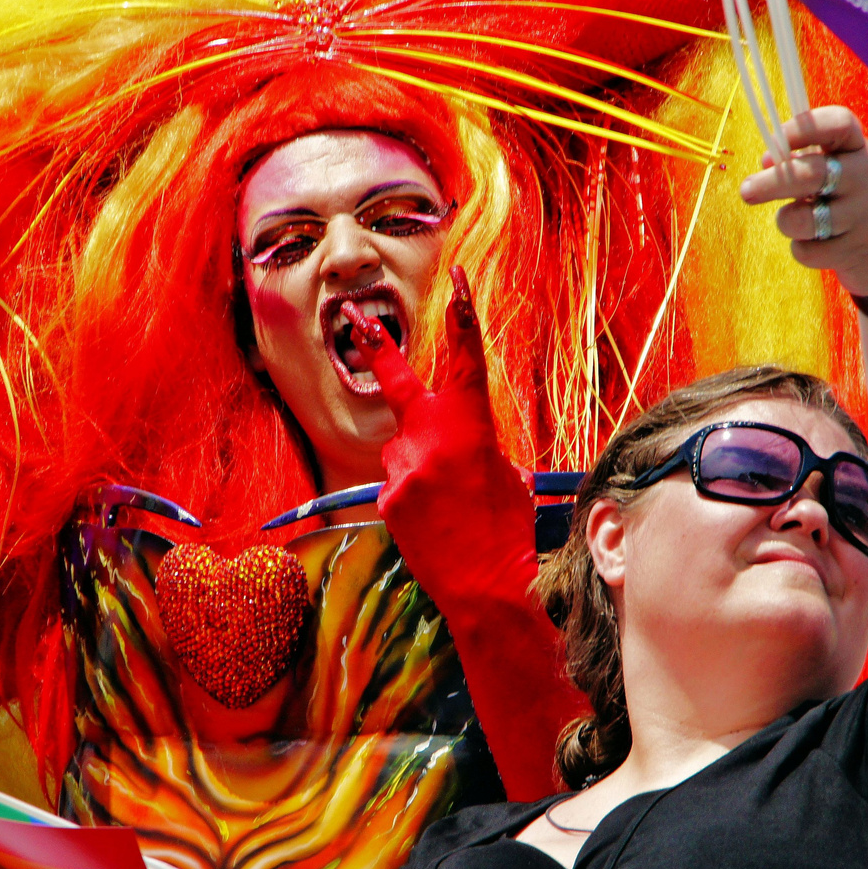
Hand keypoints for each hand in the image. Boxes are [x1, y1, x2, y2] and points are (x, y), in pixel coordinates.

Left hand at [340, 265, 531, 606]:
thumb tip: (456, 438)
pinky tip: (436, 519)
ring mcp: (403, 469)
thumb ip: (475, 442)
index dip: (463, 316)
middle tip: (359, 321)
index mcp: (470, 424)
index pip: (465, 358)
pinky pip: (397, 482)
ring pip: (403, 448)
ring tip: (450, 502)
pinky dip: (415, 492)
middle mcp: (429, 438)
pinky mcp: (386, 498)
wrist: (488, 585)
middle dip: (379, 350)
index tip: (458, 283)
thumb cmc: (508, 528)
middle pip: (399, 384)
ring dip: (421, 463)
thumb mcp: (506, 473)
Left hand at [738, 106, 867, 297]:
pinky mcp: (857, 250)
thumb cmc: (854, 207)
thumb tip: (767, 160)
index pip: (839, 123)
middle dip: (772, 183)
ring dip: (787, 222)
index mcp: (860, 150)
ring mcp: (865, 214)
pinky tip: (817, 246)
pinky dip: (802, 251)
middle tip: (746, 191)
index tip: (773, 141)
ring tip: (795, 222)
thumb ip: (807, 164)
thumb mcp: (842, 176)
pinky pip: (808, 251)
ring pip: (804, 218)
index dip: (802, 128)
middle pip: (811, 173)